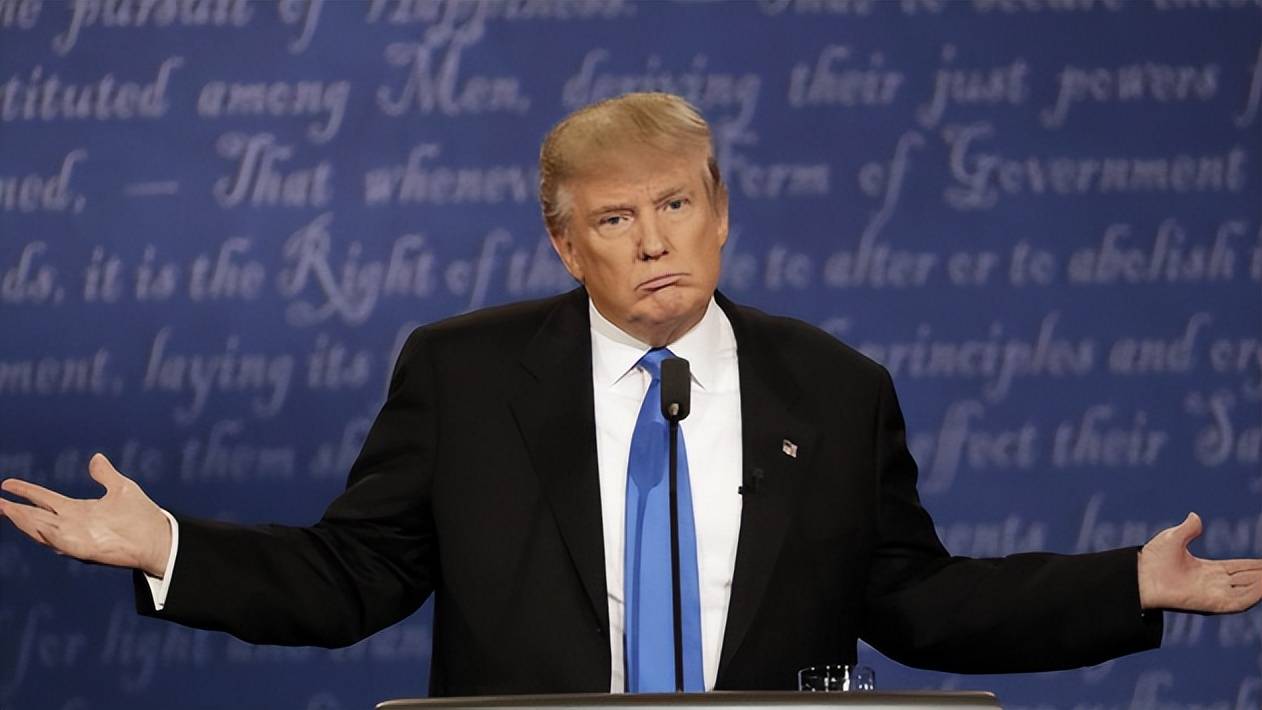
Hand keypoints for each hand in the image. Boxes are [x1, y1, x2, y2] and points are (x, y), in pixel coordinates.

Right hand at [0, 453, 171, 576]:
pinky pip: (63, 542)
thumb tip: (96, 458)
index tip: (6, 484)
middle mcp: (72, 524)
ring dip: (25, 521)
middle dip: (15, 510)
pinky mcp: (86, 549)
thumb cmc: (141, 516)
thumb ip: (105, 475)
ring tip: (6, 509)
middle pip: (36, 516)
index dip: (26, 492)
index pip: (44, 499)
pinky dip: (50, 535)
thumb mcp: (121, 488)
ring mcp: (77, 537)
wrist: (159, 537)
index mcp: (77, 510)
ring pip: (42, 529)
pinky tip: (39, 526)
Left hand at [1138, 512, 1261, 612]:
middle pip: (1248, 579)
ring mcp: (1214, 594)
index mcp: (1208, 570)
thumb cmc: (1152, 559)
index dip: (1256, 566)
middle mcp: (1214, 583)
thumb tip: (1195, 516)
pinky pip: (1239, 601)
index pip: (1240, 568)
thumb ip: (1189, 529)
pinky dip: (1254, 595)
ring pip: (1248, 590)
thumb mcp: (1174, 538)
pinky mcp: (1212, 604)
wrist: (1140, 574)